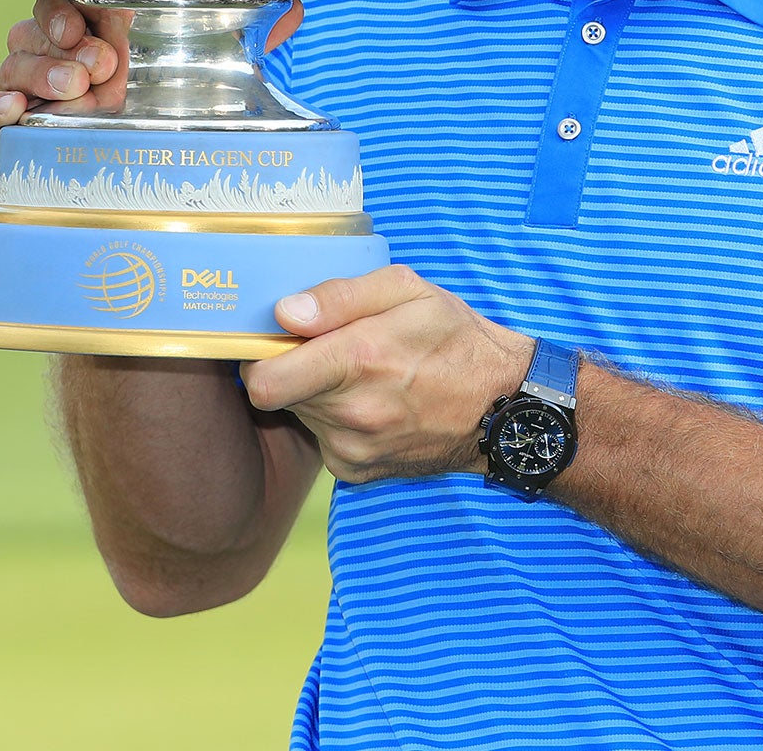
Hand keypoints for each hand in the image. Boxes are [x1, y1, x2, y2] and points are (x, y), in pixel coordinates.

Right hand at [0, 0, 303, 149]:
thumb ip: (250, 38)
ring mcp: (37, 91)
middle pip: (38, 24)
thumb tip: (295, 7)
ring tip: (74, 90)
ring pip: (12, 58)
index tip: (101, 21)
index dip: (76, 1)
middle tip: (99, 68)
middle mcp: (67, 56)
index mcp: (107, 30)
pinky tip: (14, 108)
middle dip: (62, 40)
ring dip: (38, 68)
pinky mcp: (14, 131)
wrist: (153, 194)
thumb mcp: (220, 78)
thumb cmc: (182, 122)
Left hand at [240, 266, 530, 484]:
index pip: (263, 379)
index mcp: (358, 360)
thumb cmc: (456, 338)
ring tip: (360, 373)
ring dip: (314, 393)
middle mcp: (350, 414)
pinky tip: (372, 402)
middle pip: (274, 394)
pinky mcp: (356, 472)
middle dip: (289, 367)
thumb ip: (341, 296)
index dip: (259, 353)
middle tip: (327, 348)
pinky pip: (322, 438)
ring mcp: (352, 449)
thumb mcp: (408, 290)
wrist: (503, 406)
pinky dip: (335, 419)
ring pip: (299, 415)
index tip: (278, 337)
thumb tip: (284, 313)